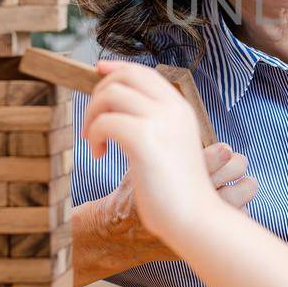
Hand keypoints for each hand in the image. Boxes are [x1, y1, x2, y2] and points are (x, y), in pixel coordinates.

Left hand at [83, 61, 225, 238]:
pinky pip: (105, 122)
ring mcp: (161, 122)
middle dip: (99, 93)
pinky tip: (99, 155)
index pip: (144, 72)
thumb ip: (154, 125)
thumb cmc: (178, 192)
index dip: (117, 68)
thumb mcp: (171, 147)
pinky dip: (94, 136)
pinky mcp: (145, 140)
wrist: (195, 219)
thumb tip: (121, 109)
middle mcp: (173, 109)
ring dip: (92, 116)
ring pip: (111, 95)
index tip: (98, 72)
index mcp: (181, 109)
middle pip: (125, 76)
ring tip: (95, 142)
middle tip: (93, 124)